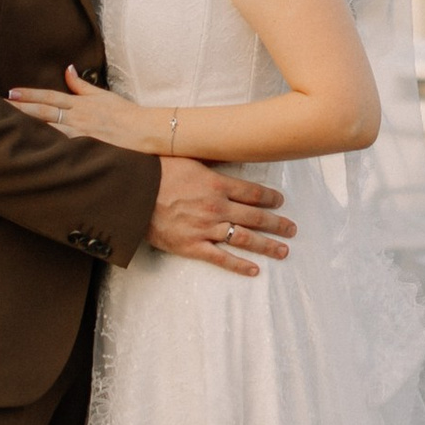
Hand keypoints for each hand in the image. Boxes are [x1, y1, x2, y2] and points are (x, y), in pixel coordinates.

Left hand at [8, 68, 156, 151]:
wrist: (146, 130)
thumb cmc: (125, 114)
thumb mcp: (102, 95)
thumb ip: (81, 85)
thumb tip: (67, 69)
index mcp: (80, 103)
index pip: (49, 97)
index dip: (28, 95)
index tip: (10, 93)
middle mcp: (78, 116)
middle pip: (43, 111)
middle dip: (20, 109)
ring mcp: (82, 134)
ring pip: (50, 129)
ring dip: (29, 129)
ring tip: (8, 128)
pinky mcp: (88, 148)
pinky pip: (64, 148)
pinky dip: (48, 148)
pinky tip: (32, 151)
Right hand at [148, 157, 288, 276]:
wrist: (132, 193)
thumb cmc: (157, 171)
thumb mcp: (188, 158)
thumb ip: (209, 162)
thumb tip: (224, 154)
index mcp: (217, 184)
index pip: (252, 192)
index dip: (270, 198)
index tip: (280, 201)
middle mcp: (217, 207)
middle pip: (256, 217)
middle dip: (277, 223)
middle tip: (292, 229)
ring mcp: (206, 228)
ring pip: (244, 239)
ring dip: (267, 245)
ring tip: (283, 251)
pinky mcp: (192, 246)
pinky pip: (221, 258)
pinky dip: (239, 265)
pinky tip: (254, 270)